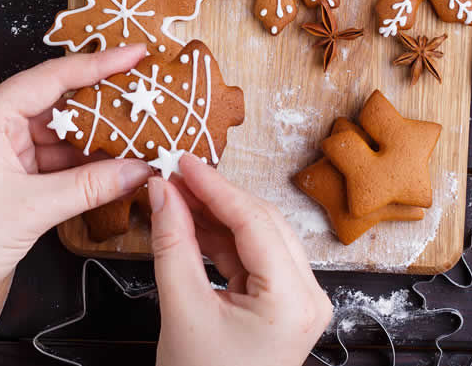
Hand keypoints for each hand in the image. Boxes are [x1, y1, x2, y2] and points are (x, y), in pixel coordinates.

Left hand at [0, 46, 152, 319]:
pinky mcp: (3, 180)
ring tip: (139, 137)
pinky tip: (111, 169)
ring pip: (57, 136)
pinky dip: (78, 167)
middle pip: (58, 104)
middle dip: (102, 105)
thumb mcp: (32, 209)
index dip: (100, 64)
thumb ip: (91, 185)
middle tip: (147, 99)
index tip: (137, 54)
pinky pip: (49, 163)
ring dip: (94, 141)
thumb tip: (139, 169)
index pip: (54, 77)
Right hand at [150, 154, 332, 365]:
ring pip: (260, 237)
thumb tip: (162, 192)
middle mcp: (309, 296)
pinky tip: (193, 224)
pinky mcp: (285, 306)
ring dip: (218, 216)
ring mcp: (301, 302)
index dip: (214, 186)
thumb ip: (172, 244)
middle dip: (216, 197)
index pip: (253, 222)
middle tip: (174, 175)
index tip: (181, 161)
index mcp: (293, 300)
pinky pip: (255, 259)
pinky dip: (224, 241)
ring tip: (177, 196)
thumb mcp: (182, 309)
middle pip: (262, 224)